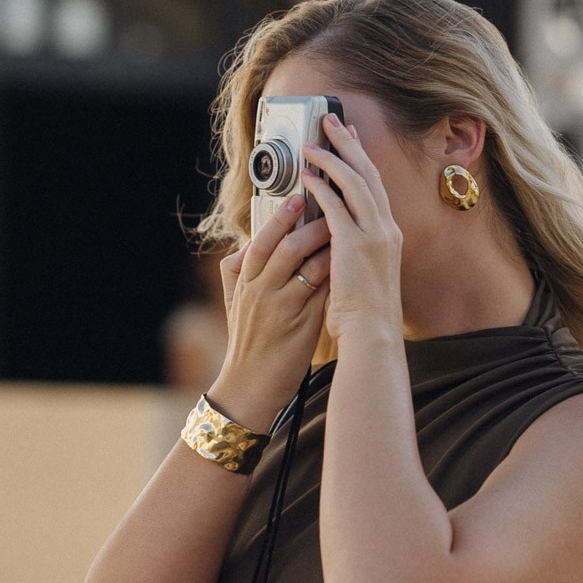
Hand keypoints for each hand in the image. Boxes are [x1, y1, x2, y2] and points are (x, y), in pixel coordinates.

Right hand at [208, 198, 330, 431]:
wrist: (249, 387)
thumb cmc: (246, 343)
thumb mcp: (233, 304)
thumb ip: (236, 273)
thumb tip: (243, 246)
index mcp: (244, 282)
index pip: (261, 240)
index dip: (279, 216)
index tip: (297, 195)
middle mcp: (260, 291)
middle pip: (283, 246)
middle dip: (308, 222)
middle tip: (330, 203)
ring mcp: (280, 307)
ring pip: (305, 265)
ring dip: (327, 243)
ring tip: (344, 227)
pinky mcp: (300, 324)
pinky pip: (321, 291)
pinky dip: (335, 272)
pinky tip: (349, 261)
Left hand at [301, 115, 402, 342]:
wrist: (371, 334)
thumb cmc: (364, 315)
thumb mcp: (363, 275)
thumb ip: (352, 251)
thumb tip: (332, 236)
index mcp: (389, 235)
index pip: (375, 187)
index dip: (361, 159)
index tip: (351, 139)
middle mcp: (386, 229)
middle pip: (368, 174)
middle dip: (350, 144)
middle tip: (333, 121)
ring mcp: (374, 235)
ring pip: (354, 182)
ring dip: (333, 158)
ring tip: (314, 142)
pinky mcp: (355, 244)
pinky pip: (336, 206)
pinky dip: (322, 187)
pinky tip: (308, 175)